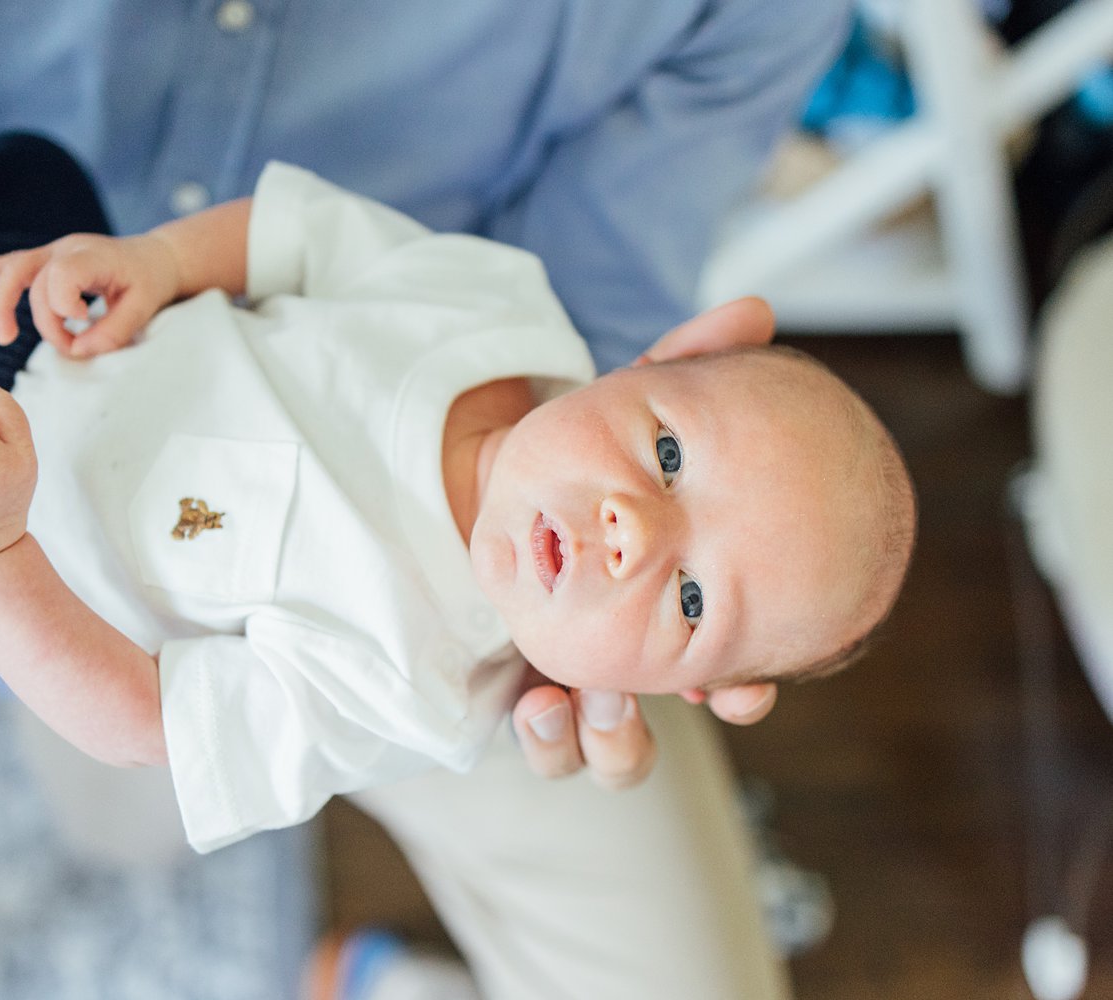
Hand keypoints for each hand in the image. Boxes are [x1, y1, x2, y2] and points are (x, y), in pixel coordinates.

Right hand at [0, 232, 181, 357]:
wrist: (155, 258)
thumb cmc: (150, 283)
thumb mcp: (144, 309)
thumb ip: (112, 332)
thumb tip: (77, 350)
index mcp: (92, 255)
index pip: (60, 275)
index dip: (63, 306)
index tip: (84, 321)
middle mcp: (67, 248)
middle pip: (34, 281)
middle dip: (44, 321)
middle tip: (65, 346)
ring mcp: (54, 251)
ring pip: (15, 270)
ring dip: (4, 303)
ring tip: (6, 336)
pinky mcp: (48, 259)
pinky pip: (12, 262)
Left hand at [508, 296, 781, 787]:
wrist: (490, 484)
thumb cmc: (579, 456)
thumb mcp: (628, 408)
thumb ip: (684, 363)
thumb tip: (755, 313)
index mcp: (669, 614)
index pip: (726, 675)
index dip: (744, 691)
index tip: (744, 690)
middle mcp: (625, 665)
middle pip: (657, 738)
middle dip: (664, 731)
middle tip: (647, 703)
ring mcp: (570, 688)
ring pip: (604, 756)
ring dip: (605, 744)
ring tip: (579, 702)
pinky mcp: (519, 693)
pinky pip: (544, 745)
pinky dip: (548, 739)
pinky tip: (537, 703)